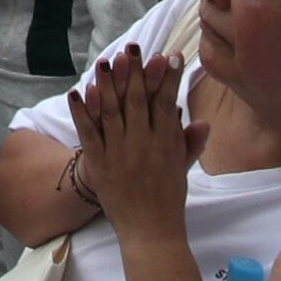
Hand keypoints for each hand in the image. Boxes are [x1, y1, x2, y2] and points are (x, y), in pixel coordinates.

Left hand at [71, 50, 202, 247]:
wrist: (151, 232)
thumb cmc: (168, 199)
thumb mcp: (183, 168)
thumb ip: (190, 142)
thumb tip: (203, 121)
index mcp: (166, 144)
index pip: (167, 103)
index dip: (168, 78)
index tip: (170, 55)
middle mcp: (143, 144)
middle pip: (137, 100)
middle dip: (135, 72)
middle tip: (132, 47)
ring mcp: (120, 153)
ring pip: (111, 112)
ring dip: (107, 84)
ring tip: (103, 61)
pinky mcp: (100, 164)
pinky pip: (89, 134)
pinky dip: (82, 112)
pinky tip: (77, 92)